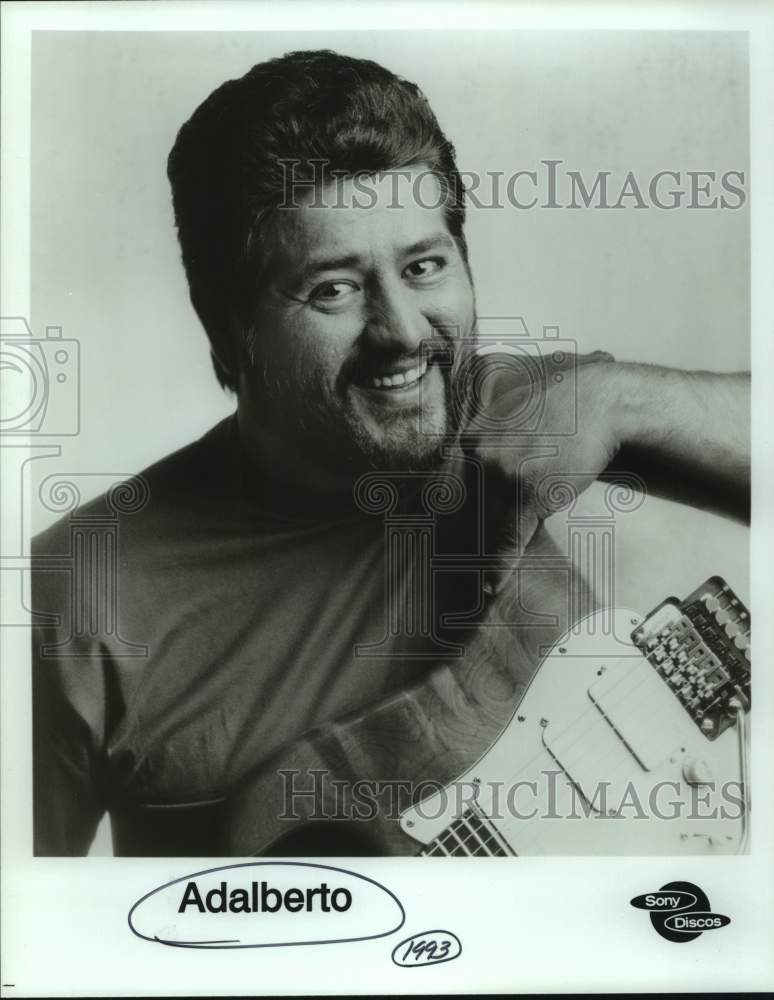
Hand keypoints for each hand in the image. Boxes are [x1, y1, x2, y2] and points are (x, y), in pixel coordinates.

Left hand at [461, 351, 620, 595]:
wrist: (600, 403)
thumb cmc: (562, 413)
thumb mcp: (512, 416)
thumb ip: (489, 442)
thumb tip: (473, 469)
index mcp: (471, 436)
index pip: (450, 489)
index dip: (450, 521)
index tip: (446, 544)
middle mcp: (478, 452)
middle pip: (461, 511)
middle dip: (460, 546)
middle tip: (456, 573)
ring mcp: (500, 470)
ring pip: (481, 528)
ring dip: (478, 563)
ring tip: (477, 587)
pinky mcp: (525, 489)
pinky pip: (506, 537)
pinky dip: (500, 566)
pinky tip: (493, 584)